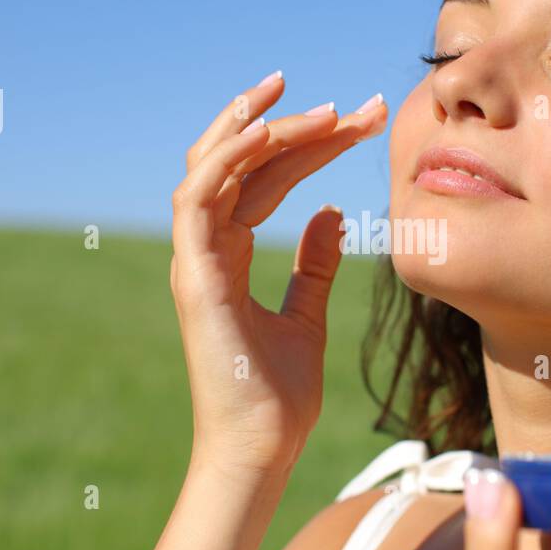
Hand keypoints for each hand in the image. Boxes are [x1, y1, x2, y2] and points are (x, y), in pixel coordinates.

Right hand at [171, 72, 387, 480]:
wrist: (261, 448)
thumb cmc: (278, 394)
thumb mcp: (308, 315)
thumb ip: (314, 264)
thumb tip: (332, 212)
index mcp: (229, 255)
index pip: (265, 180)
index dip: (308, 144)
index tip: (358, 119)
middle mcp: (207, 248)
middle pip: (245, 165)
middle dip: (296, 126)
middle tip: (353, 105)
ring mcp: (195, 259)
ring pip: (216, 167)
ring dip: (260, 127)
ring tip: (312, 102)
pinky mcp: (192, 275)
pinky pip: (198, 198)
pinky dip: (228, 158)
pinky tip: (268, 131)